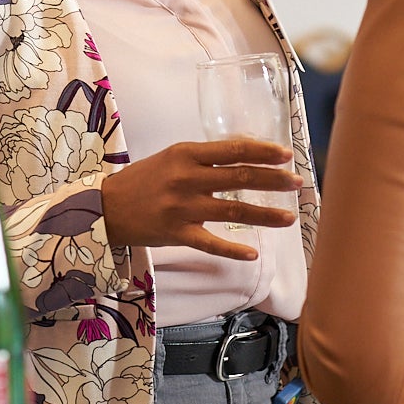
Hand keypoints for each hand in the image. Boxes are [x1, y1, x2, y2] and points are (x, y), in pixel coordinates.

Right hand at [99, 139, 299, 261]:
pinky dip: (233, 249)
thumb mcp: (172, 157)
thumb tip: (246, 155)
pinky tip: (253, 253)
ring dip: (266, 214)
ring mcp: (183, 207)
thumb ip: (205, 158)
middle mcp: (187, 178)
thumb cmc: (144, 179)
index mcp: (186, 153)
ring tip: (289, 217)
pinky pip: (211, 243)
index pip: (234, 150)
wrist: (106, 207)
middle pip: (240, 177)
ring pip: (234, 210)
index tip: (286, 155)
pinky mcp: (177, 233)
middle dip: (274, 180)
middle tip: (297, 183)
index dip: (263, 152)